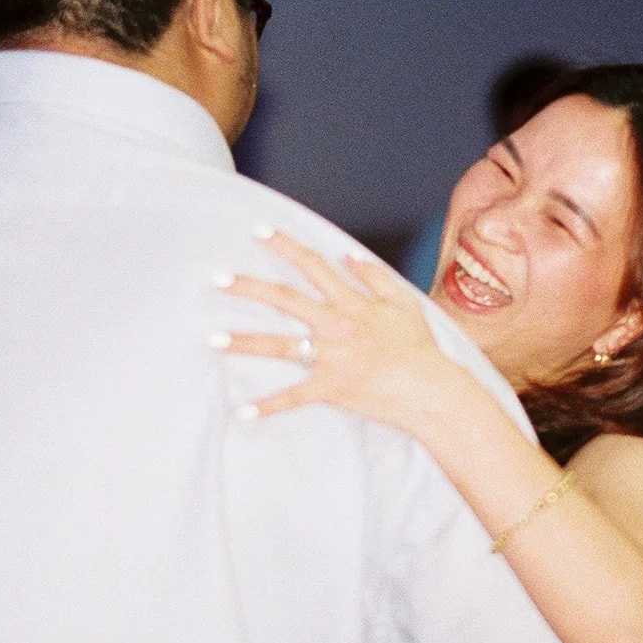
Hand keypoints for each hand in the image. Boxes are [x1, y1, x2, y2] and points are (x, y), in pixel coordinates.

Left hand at [213, 230, 455, 428]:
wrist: (430, 388)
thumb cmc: (418, 347)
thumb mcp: (403, 302)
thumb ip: (374, 276)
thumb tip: (347, 254)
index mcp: (351, 302)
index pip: (313, 265)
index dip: (285, 245)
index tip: (258, 231)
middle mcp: (336, 325)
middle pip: (286, 299)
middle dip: (250, 288)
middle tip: (216, 278)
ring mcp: (331, 357)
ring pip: (280, 345)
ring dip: (245, 342)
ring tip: (212, 338)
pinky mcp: (331, 388)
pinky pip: (294, 397)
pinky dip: (270, 406)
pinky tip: (244, 411)